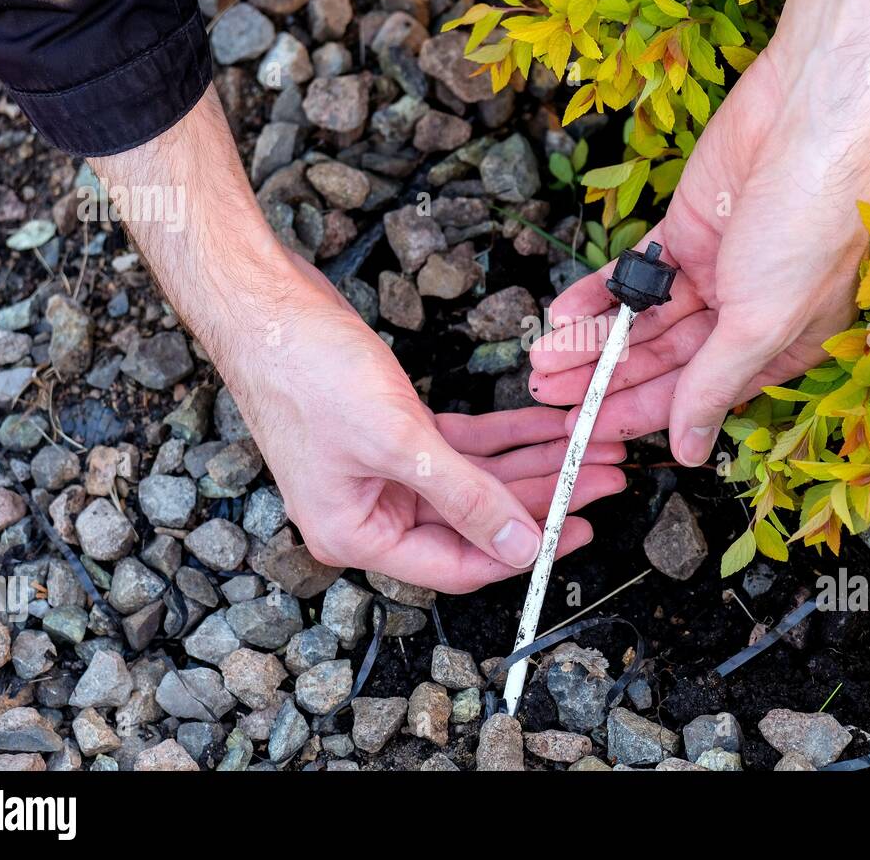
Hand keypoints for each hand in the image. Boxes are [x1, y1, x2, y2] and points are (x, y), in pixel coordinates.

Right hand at [90, 87, 625, 594]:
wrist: (263, 306)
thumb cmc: (307, 373)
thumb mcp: (398, 441)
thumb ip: (465, 498)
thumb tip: (523, 546)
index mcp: (358, 535)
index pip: (459, 563)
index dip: (524, 550)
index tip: (580, 529)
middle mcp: (370, 513)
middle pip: (475, 521)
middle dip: (544, 497)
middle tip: (605, 478)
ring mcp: (382, 473)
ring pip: (476, 481)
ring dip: (534, 462)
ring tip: (593, 450)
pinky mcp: (393, 434)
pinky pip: (462, 446)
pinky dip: (504, 434)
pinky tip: (546, 425)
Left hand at [529, 0, 869, 465]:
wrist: (813, 114)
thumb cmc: (810, 222)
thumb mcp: (761, 320)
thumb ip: (715, 384)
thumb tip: (691, 452)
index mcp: (780, 346)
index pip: (699, 396)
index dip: (643, 416)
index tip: (590, 436)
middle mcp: (745, 314)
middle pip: (663, 361)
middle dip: (605, 382)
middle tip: (547, 399)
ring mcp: (713, 270)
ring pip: (642, 319)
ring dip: (592, 341)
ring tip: (542, 362)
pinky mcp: (685, 230)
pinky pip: (634, 272)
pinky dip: (598, 292)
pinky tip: (561, 316)